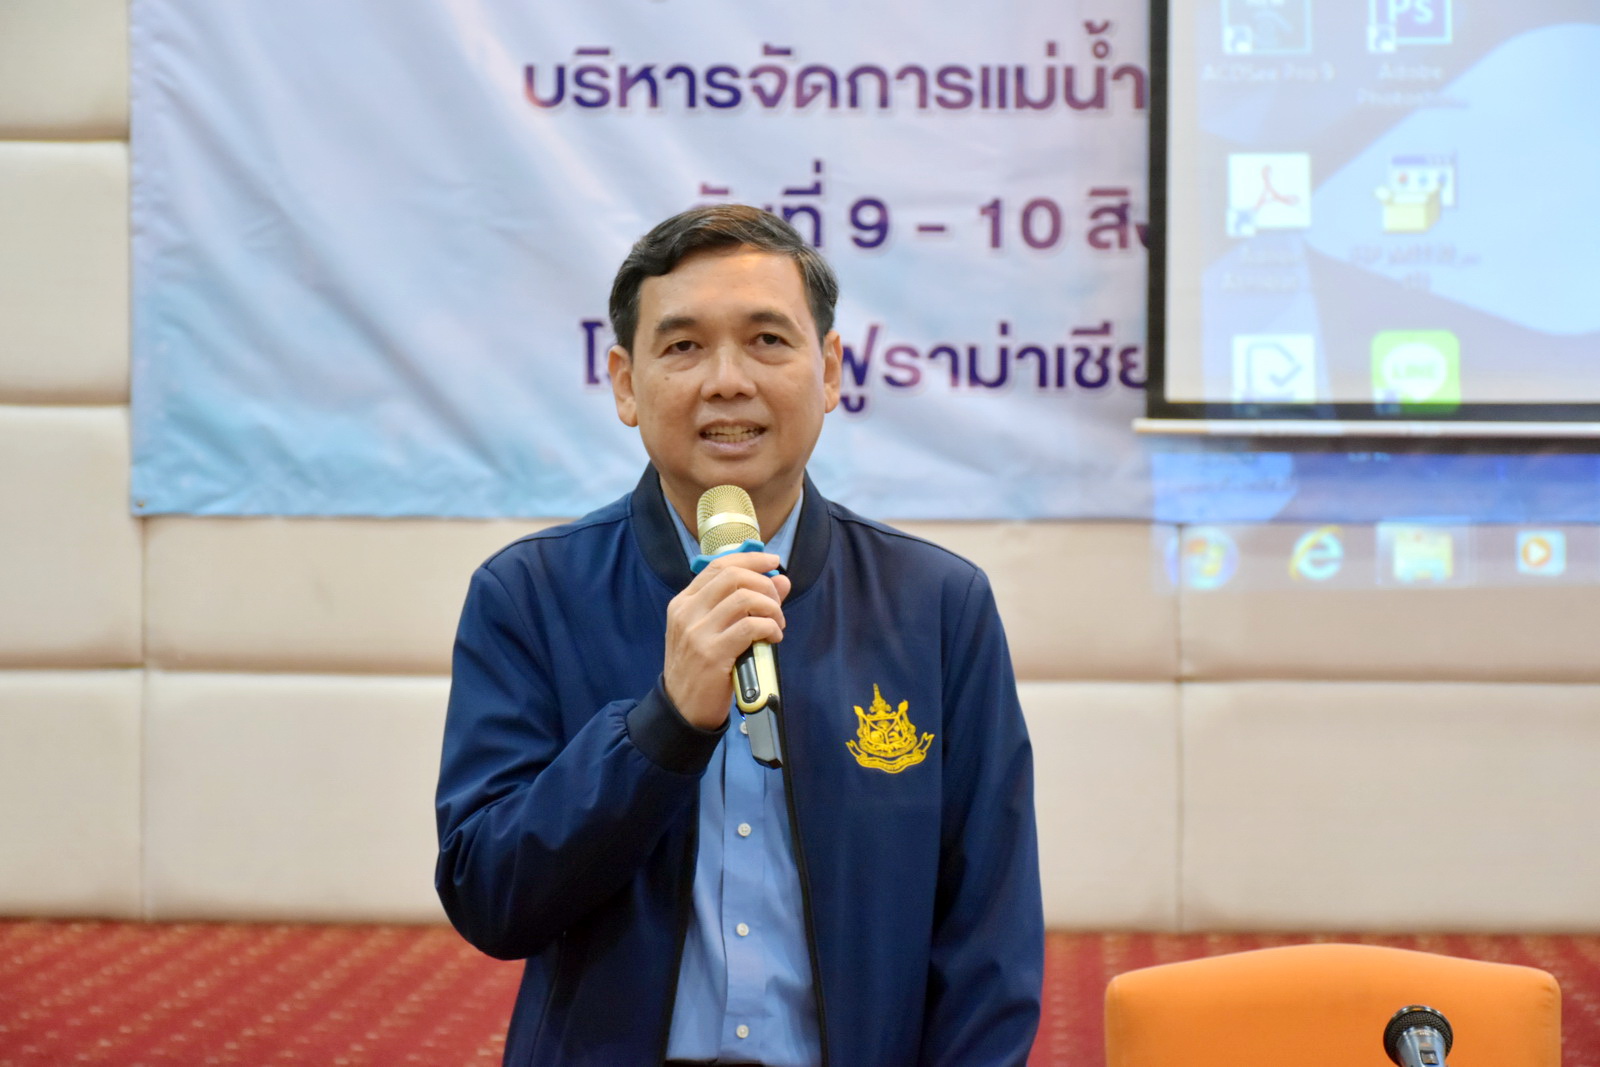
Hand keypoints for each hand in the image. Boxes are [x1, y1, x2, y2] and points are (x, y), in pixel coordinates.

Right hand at [663, 552, 790, 729]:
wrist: (682, 709)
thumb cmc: (700, 669)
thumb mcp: (713, 632)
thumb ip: (744, 604)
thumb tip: (781, 581)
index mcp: (684, 603)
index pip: (718, 566)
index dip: (750, 559)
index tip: (772, 562)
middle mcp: (687, 613)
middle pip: (733, 576)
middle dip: (764, 584)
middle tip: (777, 603)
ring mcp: (697, 633)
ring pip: (744, 598)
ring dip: (770, 607)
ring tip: (777, 623)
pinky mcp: (712, 654)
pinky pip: (751, 627)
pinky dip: (770, 628)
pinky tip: (773, 638)